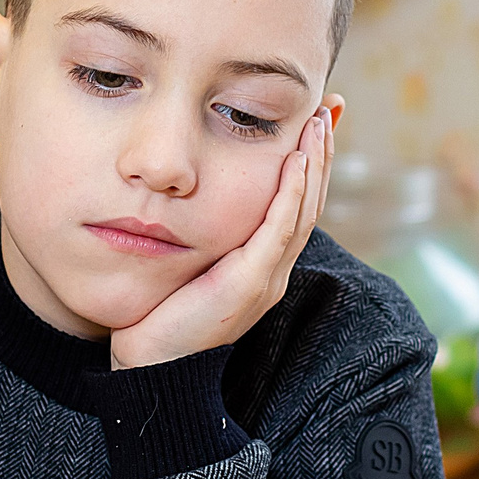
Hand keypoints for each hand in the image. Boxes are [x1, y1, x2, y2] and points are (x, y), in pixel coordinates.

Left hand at [109, 107, 332, 369]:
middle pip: (308, 202)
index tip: (316, 121)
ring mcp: (265, 280)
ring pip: (302, 212)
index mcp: (262, 267)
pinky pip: (278, 231)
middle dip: (321, 152)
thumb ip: (202, 236)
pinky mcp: (248, 285)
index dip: (310, 163)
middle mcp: (273, 272)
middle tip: (329, 108)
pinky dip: (291, 194)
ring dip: (313, 164)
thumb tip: (191, 197)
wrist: (149, 369)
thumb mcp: (187, 265)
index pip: (296, 205)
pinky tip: (296, 161)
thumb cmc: (160, 317)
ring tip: (318, 122)